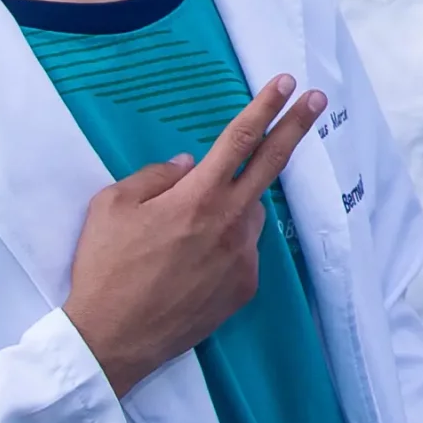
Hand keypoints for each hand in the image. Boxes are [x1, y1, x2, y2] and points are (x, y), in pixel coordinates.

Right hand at [60, 78, 326, 393]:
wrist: (111, 340)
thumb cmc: (105, 268)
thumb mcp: (111, 206)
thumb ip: (155, 176)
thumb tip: (188, 164)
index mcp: (197, 197)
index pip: (239, 139)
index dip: (264, 107)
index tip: (286, 83)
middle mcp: (229, 223)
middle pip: (271, 164)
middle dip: (296, 126)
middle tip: (317, 100)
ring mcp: (242, 257)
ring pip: (249, 213)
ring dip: (234, 204)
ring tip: (189, 229)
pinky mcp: (243, 287)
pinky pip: (242, 250)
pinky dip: (226, 243)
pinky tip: (192, 261)